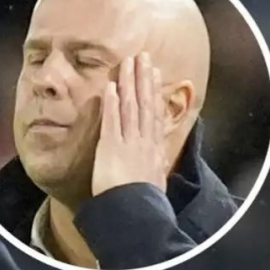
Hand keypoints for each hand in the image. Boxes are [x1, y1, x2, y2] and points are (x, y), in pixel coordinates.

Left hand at [91, 53, 169, 196]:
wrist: (134, 213)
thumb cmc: (143, 203)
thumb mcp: (155, 182)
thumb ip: (155, 167)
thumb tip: (158, 162)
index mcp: (154, 149)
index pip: (154, 114)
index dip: (154, 92)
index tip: (154, 74)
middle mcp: (144, 141)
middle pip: (145, 103)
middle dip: (143, 78)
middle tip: (142, 56)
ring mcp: (129, 143)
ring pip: (131, 107)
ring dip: (129, 83)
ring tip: (128, 63)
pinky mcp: (112, 148)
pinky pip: (112, 121)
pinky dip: (112, 104)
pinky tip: (110, 87)